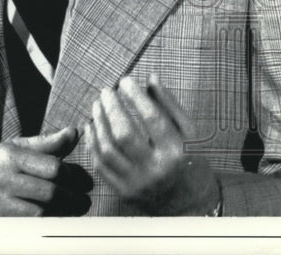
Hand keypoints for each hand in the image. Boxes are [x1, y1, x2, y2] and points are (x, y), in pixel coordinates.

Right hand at [0, 126, 89, 215]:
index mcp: (9, 156)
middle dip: (72, 198)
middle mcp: (1, 178)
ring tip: (70, 210)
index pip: (52, 167)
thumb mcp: (14, 148)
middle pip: (50, 192)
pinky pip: (28, 226)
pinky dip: (45, 224)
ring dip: (61, 213)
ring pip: (41, 212)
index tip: (80, 181)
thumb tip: (73, 133)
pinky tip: (52, 219)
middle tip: (82, 200)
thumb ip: (45, 143)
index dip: (72, 176)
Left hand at [90, 74, 220, 214]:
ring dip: (98, 122)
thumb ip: (168, 104)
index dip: (135, 95)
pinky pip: (100, 164)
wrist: (189, 203)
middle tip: (106, 90)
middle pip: (124, 133)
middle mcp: (157, 170)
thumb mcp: (188, 132)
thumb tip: (150, 77)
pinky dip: (92, 142)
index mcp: (178, 153)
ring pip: (107, 149)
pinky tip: (91, 125)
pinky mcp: (123, 192)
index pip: (152, 118)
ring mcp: (137, 183)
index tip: (125, 80)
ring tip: (97, 104)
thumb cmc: (189, 160)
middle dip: (111, 107)